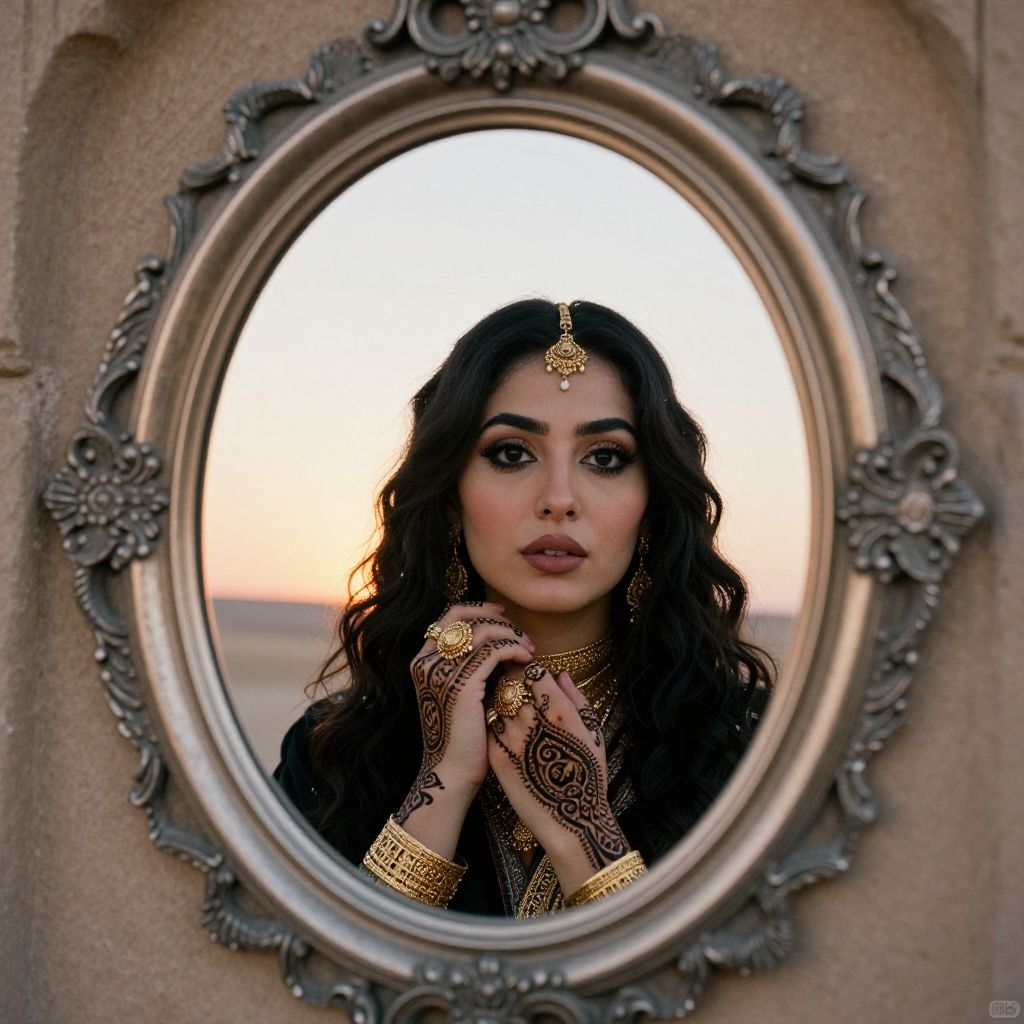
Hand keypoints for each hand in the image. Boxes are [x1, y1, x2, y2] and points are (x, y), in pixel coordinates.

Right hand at [396, 601, 534, 826]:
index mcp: (423, 660)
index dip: (478, 610)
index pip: (449, 616)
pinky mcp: (462, 684)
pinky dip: (514, 649)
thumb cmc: (460, 736)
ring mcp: (442, 672)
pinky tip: (526, 659)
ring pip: (484, 632)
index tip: (503, 615)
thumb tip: (494, 642)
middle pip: (464, 617)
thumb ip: (466, 666)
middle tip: (520, 632)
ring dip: (511, 635)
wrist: (452, 771)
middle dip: (497, 619)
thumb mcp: (458, 693)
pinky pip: (494, 651)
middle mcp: (427, 661)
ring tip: (528, 648)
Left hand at [486, 665, 628, 894]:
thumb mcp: (594, 734)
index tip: (532, 677)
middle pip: (511, 683)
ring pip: (496, 703)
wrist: (571, 821)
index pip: (533, 671)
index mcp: (559, 710)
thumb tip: (561, 675)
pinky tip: (504, 731)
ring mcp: (511, 738)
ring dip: (500, 702)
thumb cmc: (589, 777)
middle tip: (515, 688)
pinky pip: (489, 726)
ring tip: (509, 711)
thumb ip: (576, 699)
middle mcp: (533, 719)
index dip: (531, 671)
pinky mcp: (496, 756)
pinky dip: (494, 723)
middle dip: (512, 681)